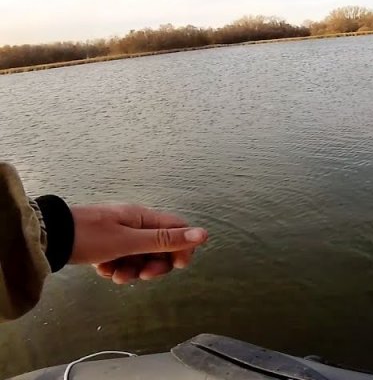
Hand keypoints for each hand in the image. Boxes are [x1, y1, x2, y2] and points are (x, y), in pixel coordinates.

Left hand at [69, 204, 208, 284]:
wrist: (49, 237)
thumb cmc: (90, 236)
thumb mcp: (130, 241)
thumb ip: (166, 240)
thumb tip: (203, 234)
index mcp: (144, 218)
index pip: (178, 229)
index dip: (182, 248)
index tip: (177, 266)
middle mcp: (135, 224)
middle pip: (159, 247)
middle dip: (153, 264)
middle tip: (141, 275)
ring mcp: (120, 234)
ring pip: (139, 256)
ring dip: (132, 270)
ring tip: (115, 275)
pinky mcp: (105, 245)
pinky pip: (121, 259)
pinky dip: (116, 268)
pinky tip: (103, 270)